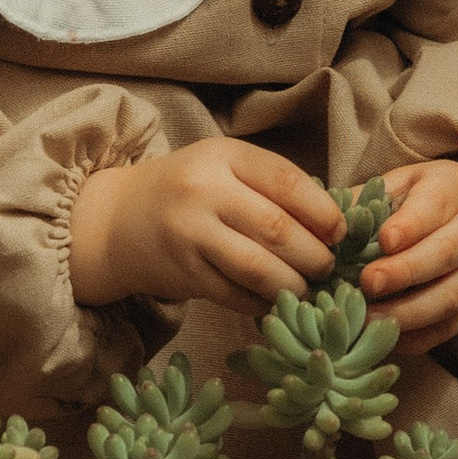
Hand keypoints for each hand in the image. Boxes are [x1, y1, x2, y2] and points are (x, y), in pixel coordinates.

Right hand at [71, 141, 343, 316]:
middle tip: (328, 267)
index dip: (323, 211)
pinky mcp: (183, 274)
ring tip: (308, 288)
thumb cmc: (186, 190)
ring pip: (259, 268)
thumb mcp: (222, 167)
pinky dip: (263, 303)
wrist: (117, 219)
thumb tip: (333, 221)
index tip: (340, 232)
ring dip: (294, 284)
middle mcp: (204, 190)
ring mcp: (190, 233)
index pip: (287, 181)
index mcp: (223, 155)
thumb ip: (268, 185)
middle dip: (315, 255)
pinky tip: (276, 302)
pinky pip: (236, 294)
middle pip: (278, 229)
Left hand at [359, 162, 457, 355]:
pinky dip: (417, 338)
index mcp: (454, 192)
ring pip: (450, 298)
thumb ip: (373, 196)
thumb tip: (328, 216)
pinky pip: (449, 329)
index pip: (435, 207)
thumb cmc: (440, 198)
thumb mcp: (411, 181)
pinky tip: (385, 337)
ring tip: (367, 318)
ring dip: (407, 313)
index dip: (410, 225)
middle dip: (405, 272)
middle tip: (366, 282)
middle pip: (445, 254)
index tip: (383, 240)